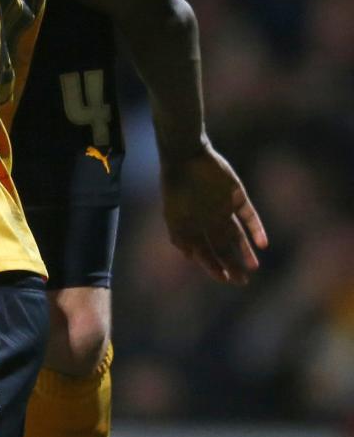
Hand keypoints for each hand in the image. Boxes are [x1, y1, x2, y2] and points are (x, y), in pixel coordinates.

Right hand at [160, 142, 267, 284]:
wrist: (186, 156)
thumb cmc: (176, 186)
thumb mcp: (174, 215)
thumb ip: (181, 236)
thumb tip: (189, 258)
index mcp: (193, 225)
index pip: (205, 250)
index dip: (214, 266)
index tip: (225, 279)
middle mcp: (209, 219)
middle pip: (223, 245)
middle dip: (231, 263)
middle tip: (242, 280)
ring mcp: (224, 207)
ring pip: (238, 233)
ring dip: (245, 249)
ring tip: (254, 266)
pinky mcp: (237, 195)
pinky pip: (249, 214)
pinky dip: (256, 228)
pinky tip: (263, 243)